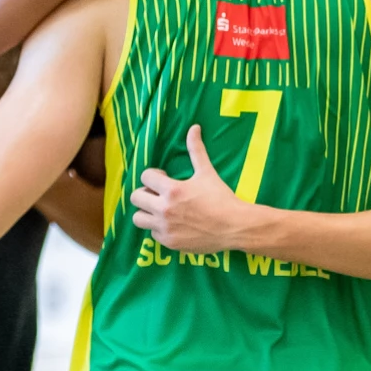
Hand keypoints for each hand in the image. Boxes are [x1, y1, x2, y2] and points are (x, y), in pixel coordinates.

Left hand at [130, 126, 246, 253]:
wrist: (234, 227)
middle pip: (135, 198)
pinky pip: (152, 234)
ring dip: (146, 212)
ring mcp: (165, 228)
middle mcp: (164, 210)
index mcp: (171, 190)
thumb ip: (196, 150)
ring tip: (160, 210)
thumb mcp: (207, 172)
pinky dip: (159, 228)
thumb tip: (194, 127)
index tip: (163, 177)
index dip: (153, 175)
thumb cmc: (221, 198)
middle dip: (144, 193)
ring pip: (138, 218)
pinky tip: (172, 223)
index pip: (145, 177)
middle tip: (158, 194)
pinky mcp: (169, 243)